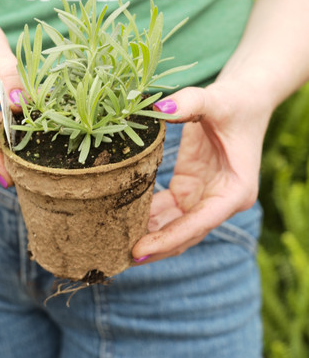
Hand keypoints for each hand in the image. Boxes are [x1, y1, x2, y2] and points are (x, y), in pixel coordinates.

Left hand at [132, 82, 271, 262]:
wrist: (243, 100)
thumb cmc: (234, 102)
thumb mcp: (215, 100)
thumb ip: (189, 103)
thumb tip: (158, 108)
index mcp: (236, 191)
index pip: (201, 223)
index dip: (170, 238)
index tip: (140, 250)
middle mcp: (221, 201)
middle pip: (186, 233)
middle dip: (155, 247)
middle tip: (118, 256)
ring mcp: (204, 197)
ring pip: (174, 227)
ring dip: (149, 236)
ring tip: (114, 246)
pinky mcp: (189, 188)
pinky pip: (166, 210)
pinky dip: (147, 217)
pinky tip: (122, 221)